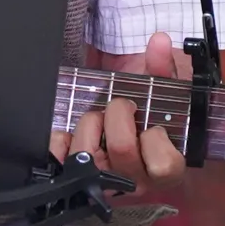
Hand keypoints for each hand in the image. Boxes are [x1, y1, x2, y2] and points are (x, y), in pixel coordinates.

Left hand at [49, 31, 190, 198]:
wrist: (129, 138)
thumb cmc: (151, 122)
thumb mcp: (164, 97)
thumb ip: (162, 69)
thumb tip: (159, 41)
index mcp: (165, 169)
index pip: (163, 164)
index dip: (155, 139)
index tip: (152, 125)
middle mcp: (136, 182)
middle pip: (121, 147)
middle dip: (118, 114)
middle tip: (122, 106)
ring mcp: (105, 185)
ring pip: (89, 154)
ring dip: (91, 124)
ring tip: (99, 120)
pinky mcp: (76, 181)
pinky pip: (59, 159)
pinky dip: (61, 140)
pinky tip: (73, 133)